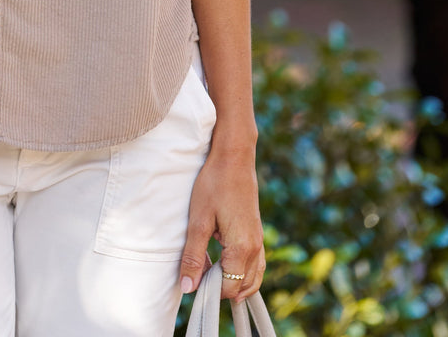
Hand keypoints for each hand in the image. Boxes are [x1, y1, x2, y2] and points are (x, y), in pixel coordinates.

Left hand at [178, 146, 264, 302]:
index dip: (209, 291)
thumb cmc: (214, 184)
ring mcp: (259, 240)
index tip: (192, 283)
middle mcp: (255, 248)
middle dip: (222, 290)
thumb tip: (188, 287)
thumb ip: (193, 255)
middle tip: (199, 280)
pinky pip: (256, 264)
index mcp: (242, 248)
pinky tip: (226, 266)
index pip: (228, 286)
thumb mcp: (198, 220)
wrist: (233, 157)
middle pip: (242, 286)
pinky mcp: (256, 232)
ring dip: (234, 283)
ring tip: (210, 279)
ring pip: (252, 277)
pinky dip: (243, 273)